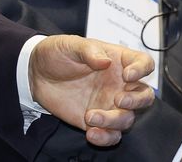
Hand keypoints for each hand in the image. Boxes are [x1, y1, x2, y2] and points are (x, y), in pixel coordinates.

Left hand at [28, 35, 155, 146]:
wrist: (37, 74)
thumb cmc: (58, 53)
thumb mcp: (71, 45)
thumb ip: (89, 50)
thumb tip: (106, 61)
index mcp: (118, 61)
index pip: (144, 63)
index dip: (142, 69)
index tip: (127, 74)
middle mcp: (119, 84)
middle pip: (144, 96)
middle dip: (137, 101)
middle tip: (119, 99)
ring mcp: (109, 104)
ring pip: (128, 119)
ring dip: (114, 121)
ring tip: (90, 116)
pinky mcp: (97, 121)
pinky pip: (111, 135)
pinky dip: (106, 137)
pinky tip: (91, 133)